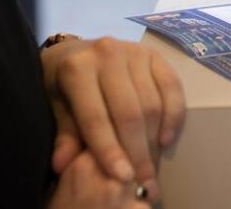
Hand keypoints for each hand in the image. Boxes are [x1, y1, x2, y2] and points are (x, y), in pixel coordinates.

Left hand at [42, 37, 185, 199]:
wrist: (75, 53)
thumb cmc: (64, 86)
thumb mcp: (57, 109)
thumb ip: (66, 136)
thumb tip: (63, 165)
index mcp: (77, 69)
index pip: (96, 118)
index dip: (109, 151)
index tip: (122, 178)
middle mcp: (107, 53)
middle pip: (128, 113)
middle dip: (136, 151)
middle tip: (142, 179)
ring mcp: (134, 51)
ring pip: (151, 103)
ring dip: (154, 139)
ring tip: (152, 165)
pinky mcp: (154, 54)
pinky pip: (172, 87)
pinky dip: (173, 116)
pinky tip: (166, 139)